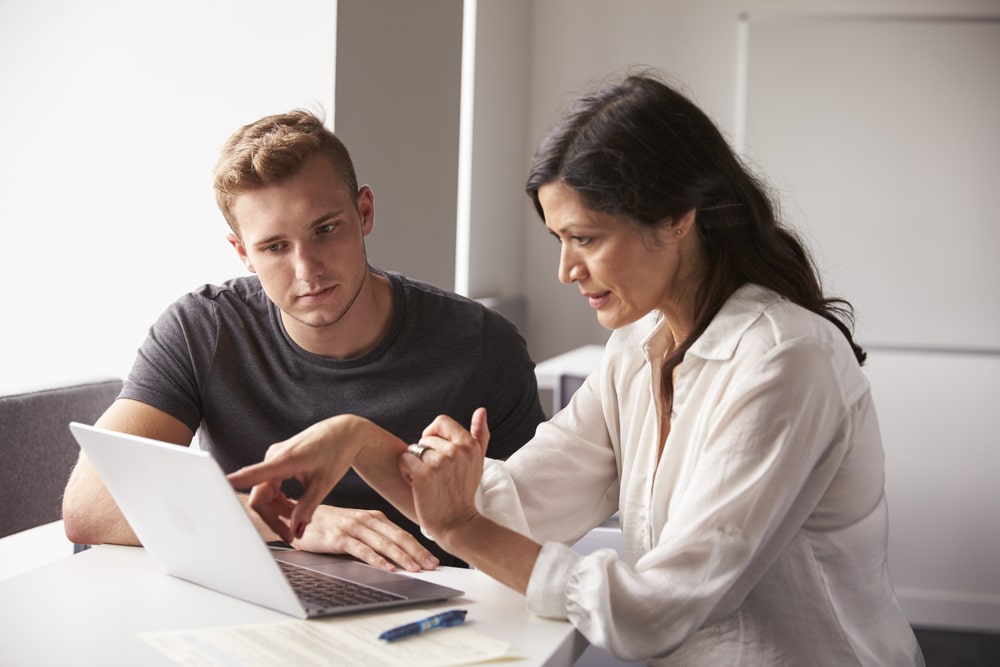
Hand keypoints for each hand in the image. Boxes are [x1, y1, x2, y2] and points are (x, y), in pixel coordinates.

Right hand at [228, 415, 366, 543]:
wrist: (345, 432)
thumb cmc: (337, 451)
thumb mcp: (325, 483)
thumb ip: (308, 507)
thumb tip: (296, 531)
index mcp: (284, 459)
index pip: (251, 475)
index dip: (232, 485)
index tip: (213, 492)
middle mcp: (273, 457)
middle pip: (259, 496)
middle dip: (273, 518)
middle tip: (290, 536)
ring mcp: (274, 459)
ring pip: (264, 493)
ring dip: (277, 511)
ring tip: (296, 523)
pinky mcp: (277, 462)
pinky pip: (270, 486)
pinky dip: (279, 501)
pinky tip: (293, 509)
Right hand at [293, 505, 438, 571]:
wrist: (297, 518)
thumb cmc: (327, 525)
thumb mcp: (355, 528)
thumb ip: (373, 537)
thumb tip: (397, 556)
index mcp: (374, 517)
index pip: (402, 533)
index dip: (419, 547)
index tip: (432, 559)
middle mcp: (366, 519)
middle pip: (398, 537)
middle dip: (417, 553)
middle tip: (432, 566)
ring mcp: (353, 527)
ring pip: (383, 543)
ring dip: (402, 557)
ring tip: (415, 569)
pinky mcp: (339, 537)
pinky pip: (361, 549)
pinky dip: (376, 559)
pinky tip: (387, 567)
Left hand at [399, 408, 490, 543]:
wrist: (456, 523)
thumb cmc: (464, 491)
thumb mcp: (478, 461)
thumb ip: (480, 434)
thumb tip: (481, 410)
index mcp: (469, 445)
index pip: (441, 421)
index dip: (434, 434)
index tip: (436, 451)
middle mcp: (456, 450)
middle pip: (426, 438)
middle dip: (424, 454)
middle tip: (434, 473)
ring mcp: (440, 462)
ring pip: (414, 449)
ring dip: (415, 464)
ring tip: (426, 480)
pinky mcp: (424, 475)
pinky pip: (404, 460)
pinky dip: (406, 471)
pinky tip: (415, 483)